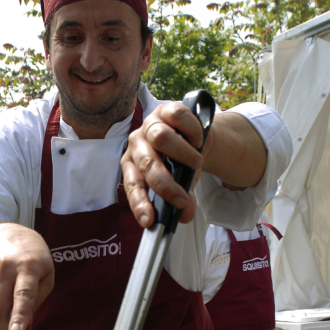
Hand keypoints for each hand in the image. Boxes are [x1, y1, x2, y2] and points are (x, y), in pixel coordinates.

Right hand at [0, 224, 53, 329]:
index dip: (19, 315)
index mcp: (29, 267)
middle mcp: (6, 268)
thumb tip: (26, 321)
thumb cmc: (34, 256)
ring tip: (10, 309)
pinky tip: (3, 292)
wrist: (6, 234)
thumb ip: (39, 298)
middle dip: (3, 325)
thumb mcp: (47, 273)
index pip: (23, 294)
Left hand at [121, 102, 208, 227]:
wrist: (192, 136)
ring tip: (196, 163)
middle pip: (147, 163)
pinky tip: (198, 140)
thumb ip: (182, 200)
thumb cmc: (180, 163)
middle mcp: (137, 145)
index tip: (149, 221)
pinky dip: (191, 131)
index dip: (139, 203)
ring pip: (161, 138)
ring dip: (183, 155)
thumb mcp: (181, 184)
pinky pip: (178, 117)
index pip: (132, 185)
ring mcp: (149, 124)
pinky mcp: (165, 109)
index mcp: (133, 165)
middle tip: (183, 199)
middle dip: (165, 185)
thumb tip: (187, 215)